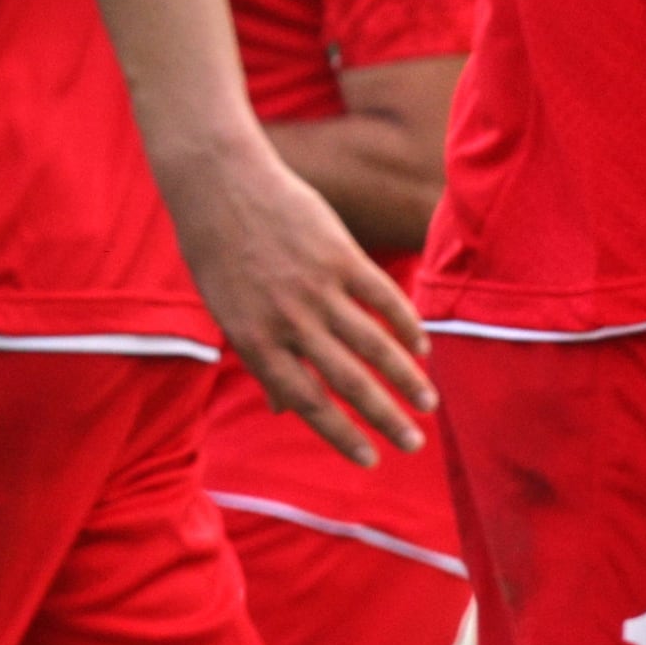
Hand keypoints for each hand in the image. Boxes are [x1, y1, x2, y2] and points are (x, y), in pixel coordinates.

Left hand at [159, 139, 431, 463]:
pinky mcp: (340, 255)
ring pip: (373, 345)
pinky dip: (406, 325)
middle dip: (385, 419)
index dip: (342, 435)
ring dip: (406, 379)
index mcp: (255, 342)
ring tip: (428, 404)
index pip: (307, 403)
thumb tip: (282, 409)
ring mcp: (317, 288)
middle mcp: (289, 322)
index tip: (370, 460)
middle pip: (348, 382)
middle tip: (414, 445)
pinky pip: (382, 298)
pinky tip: (423, 348)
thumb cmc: (218, 253)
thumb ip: (259, 360)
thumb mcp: (227, 313)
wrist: (218, 184)